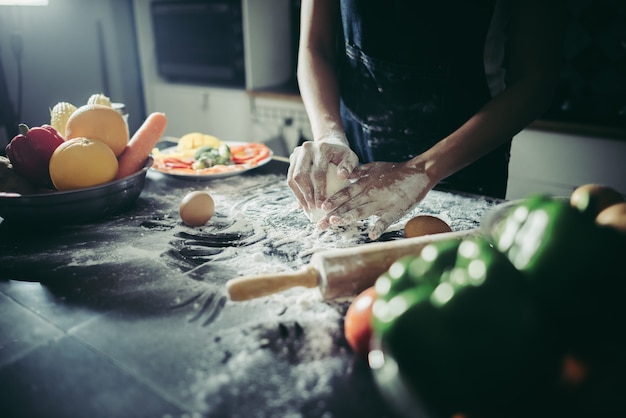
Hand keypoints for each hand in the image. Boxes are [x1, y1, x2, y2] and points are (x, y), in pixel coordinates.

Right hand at [287, 135, 358, 211]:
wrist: (330, 143)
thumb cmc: (342, 155)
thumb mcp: (351, 158)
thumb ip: (349, 167)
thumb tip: (342, 176)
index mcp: (321, 148)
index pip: (318, 172)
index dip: (319, 190)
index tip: (321, 204)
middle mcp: (307, 148)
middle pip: (301, 174)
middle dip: (306, 194)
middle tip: (312, 207)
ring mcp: (297, 152)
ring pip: (292, 177)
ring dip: (299, 194)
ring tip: (306, 207)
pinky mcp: (292, 158)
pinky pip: (290, 177)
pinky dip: (295, 191)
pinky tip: (302, 202)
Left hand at [319, 161, 433, 239]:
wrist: (418, 172)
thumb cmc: (395, 170)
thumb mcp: (374, 167)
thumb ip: (358, 172)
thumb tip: (343, 174)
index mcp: (364, 184)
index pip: (345, 194)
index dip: (332, 201)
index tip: (320, 207)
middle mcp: (370, 193)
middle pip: (348, 206)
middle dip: (333, 215)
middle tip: (319, 225)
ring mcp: (382, 203)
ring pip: (362, 211)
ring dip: (348, 217)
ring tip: (336, 222)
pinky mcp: (396, 210)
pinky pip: (386, 220)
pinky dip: (379, 227)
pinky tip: (371, 235)